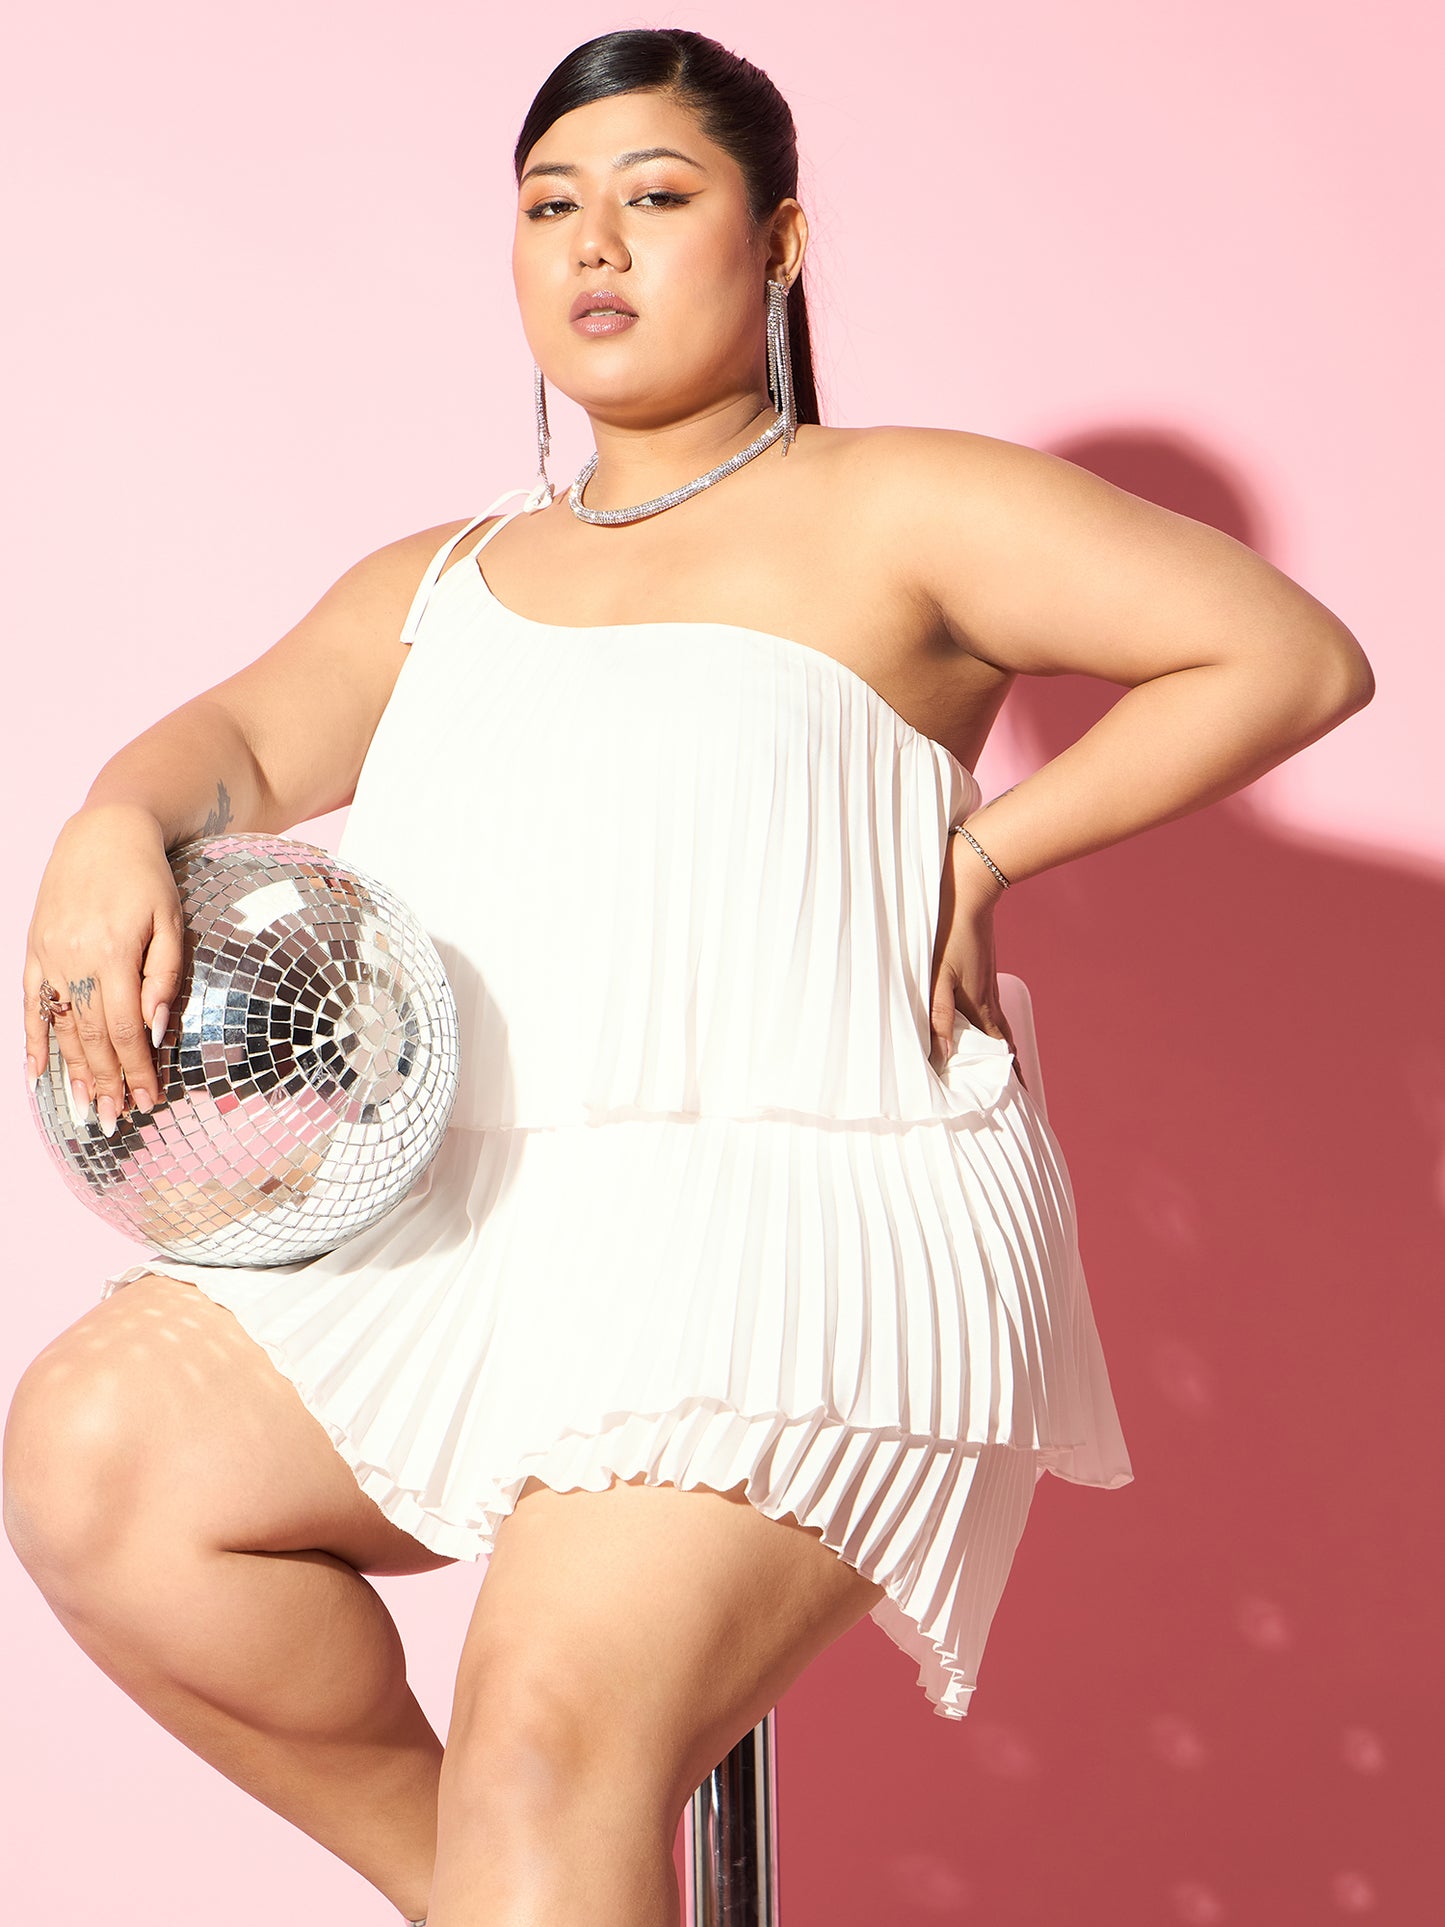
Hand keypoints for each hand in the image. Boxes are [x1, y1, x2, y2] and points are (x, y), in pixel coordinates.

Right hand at [23, 805, 185, 1132]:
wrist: (103, 834)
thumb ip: (166, 975)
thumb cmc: (148, 879)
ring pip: (60, 1026)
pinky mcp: (34, 950)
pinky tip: (36, 1074)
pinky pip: (31, 1004)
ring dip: (73, 1072)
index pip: (125, 1027)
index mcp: (113, 953)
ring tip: (86, 1109)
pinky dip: (33, 1040)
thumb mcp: (172, 921)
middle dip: (106, 1081)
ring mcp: (48, 956)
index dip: (138, 1068)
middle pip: (90, 1035)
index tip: (150, 1100)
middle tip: (117, 1119)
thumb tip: (157, 1029)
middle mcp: (74, 959)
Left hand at [928, 832, 1026, 1091]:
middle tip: (1013, 1093)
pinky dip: (990, 1023)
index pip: (999, 1053)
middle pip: (1002, 1042)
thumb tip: (944, 1056)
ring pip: (996, 1022)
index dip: (1006, 1078)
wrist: (970, 884)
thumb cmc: (949, 931)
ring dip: (999, 1047)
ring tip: (1001, 1067)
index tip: (1017, 1101)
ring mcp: (987, 982)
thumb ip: (939, 1015)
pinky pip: (989, 1004)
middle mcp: (989, 997)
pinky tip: (982, 1021)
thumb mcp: (937, 976)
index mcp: (981, 1006)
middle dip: (1006, 1069)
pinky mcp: (981, 968)